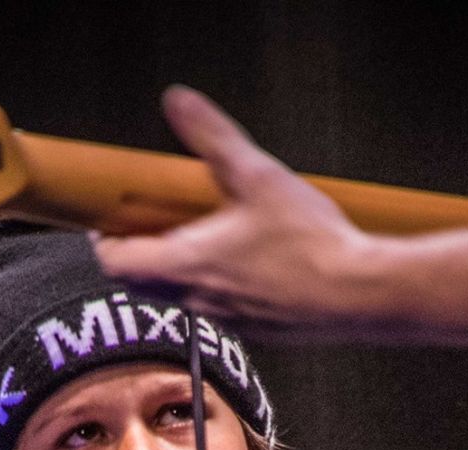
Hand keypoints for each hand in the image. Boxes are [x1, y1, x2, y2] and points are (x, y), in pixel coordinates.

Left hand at [93, 87, 369, 335]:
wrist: (362, 295)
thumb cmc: (311, 244)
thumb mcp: (257, 176)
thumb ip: (213, 138)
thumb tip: (179, 102)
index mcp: (187, 266)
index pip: (118, 265)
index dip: (106, 242)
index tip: (111, 220)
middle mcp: (199, 300)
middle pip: (145, 283)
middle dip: (142, 252)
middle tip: (154, 220)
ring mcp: (229, 321)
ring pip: (184, 295)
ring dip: (182, 268)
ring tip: (206, 232)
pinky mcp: (258, 329)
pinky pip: (222, 306)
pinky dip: (219, 282)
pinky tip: (252, 258)